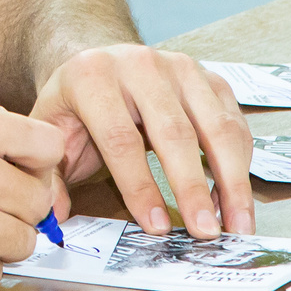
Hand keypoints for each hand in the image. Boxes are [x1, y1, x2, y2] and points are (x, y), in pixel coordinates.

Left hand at [31, 44, 252, 237]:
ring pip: (215, 126)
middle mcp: (140, 65)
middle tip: (206, 233)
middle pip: (174, 132)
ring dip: (231, 180)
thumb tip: (56, 219)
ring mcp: (180, 67)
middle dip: (192, 188)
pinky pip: (234, 122)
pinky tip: (235, 198)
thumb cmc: (76, 106)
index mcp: (92, 77)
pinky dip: (241, 163)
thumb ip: (50, 176)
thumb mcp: (50, 132)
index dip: (140, 186)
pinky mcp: (209, 77)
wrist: (98, 58)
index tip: (156, 227)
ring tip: (238, 225)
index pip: (120, 138)